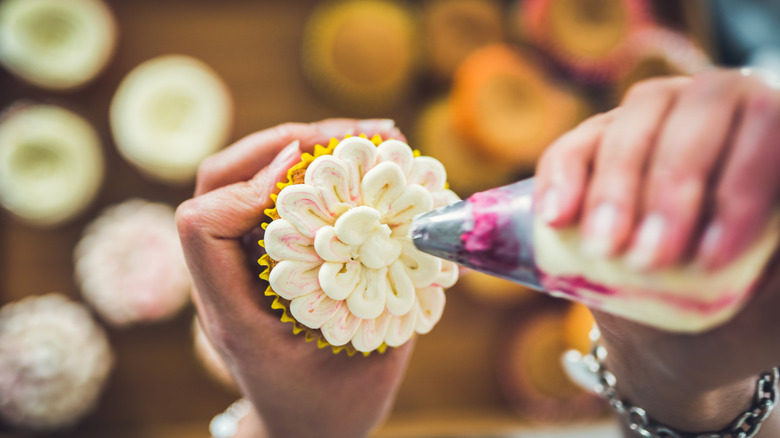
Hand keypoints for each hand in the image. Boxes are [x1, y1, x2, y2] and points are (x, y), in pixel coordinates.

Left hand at [176, 119, 413, 437]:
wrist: (302, 429)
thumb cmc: (332, 407)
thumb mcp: (369, 362)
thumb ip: (393, 301)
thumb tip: (429, 234)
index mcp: (236, 314)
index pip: (202, 227)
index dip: (251, 186)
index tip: (309, 175)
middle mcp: (226, 280)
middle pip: (218, 180)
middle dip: (283, 142)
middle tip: (355, 135)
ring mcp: (239, 263)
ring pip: (242, 177)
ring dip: (301, 145)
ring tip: (369, 137)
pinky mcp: (260, 254)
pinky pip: (272, 194)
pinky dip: (312, 169)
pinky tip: (360, 163)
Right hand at [534, 70, 779, 432]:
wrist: (682, 331)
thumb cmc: (743, 307)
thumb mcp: (774, 290)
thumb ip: (773, 251)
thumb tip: (768, 237)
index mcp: (773, 135)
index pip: (768, 126)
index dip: (739, 189)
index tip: (710, 260)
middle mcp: (717, 109)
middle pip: (697, 111)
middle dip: (670, 186)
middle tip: (648, 257)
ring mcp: (651, 120)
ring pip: (631, 122)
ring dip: (614, 185)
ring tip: (601, 246)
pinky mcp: (594, 145)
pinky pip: (573, 145)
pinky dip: (561, 177)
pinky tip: (556, 217)